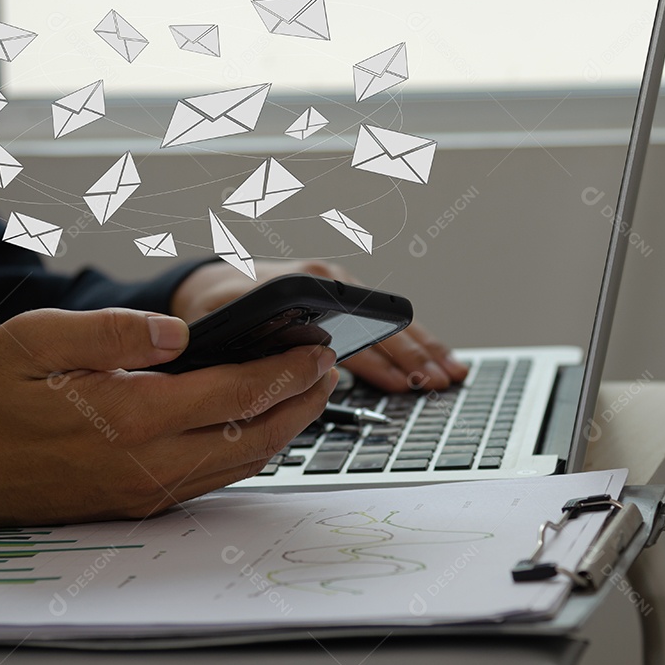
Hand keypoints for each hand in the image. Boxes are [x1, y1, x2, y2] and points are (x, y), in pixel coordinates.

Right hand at [0, 307, 337, 536]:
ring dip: (284, 427)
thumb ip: (113, 332)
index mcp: (129, 416)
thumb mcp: (33, 341)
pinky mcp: (141, 500)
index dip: (286, 370)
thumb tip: (179, 331)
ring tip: (308, 393)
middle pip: (254, 433)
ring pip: (241, 461)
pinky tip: (258, 423)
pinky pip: (215, 477)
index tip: (318, 347)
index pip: (236, 393)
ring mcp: (148, 488)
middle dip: (302, 401)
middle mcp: (148, 462)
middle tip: (329, 369)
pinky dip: (250, 448)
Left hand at [172, 260, 467, 391]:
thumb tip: (290, 358)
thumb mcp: (223, 316)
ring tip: (452, 374)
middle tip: (439, 383)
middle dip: (414, 356)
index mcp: (306, 284)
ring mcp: (342, 289)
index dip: (380, 356)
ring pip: (390, 322)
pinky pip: (385, 323)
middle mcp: (331, 281)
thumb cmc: (215, 305)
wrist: (212, 285)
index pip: (356, 325)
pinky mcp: (345, 299)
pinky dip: (412, 342)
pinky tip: (435, 359)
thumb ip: (251, 332)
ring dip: (423, 349)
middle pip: (382, 324)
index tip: (402, 379)